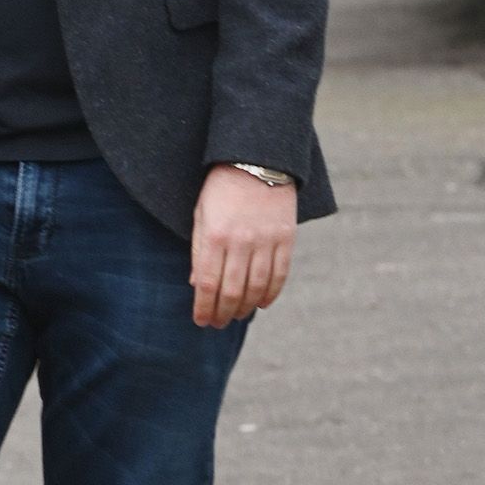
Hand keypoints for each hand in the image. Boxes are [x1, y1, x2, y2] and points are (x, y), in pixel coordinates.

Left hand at [189, 166, 298, 327]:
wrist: (255, 160)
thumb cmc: (221, 189)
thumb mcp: (201, 215)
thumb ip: (200, 251)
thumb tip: (197, 286)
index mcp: (215, 235)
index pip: (208, 284)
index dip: (204, 308)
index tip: (201, 321)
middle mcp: (241, 241)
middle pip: (233, 291)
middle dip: (223, 313)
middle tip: (217, 324)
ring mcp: (266, 241)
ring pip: (257, 287)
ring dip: (246, 308)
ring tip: (236, 316)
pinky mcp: (286, 238)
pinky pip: (280, 275)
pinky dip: (271, 293)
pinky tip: (261, 303)